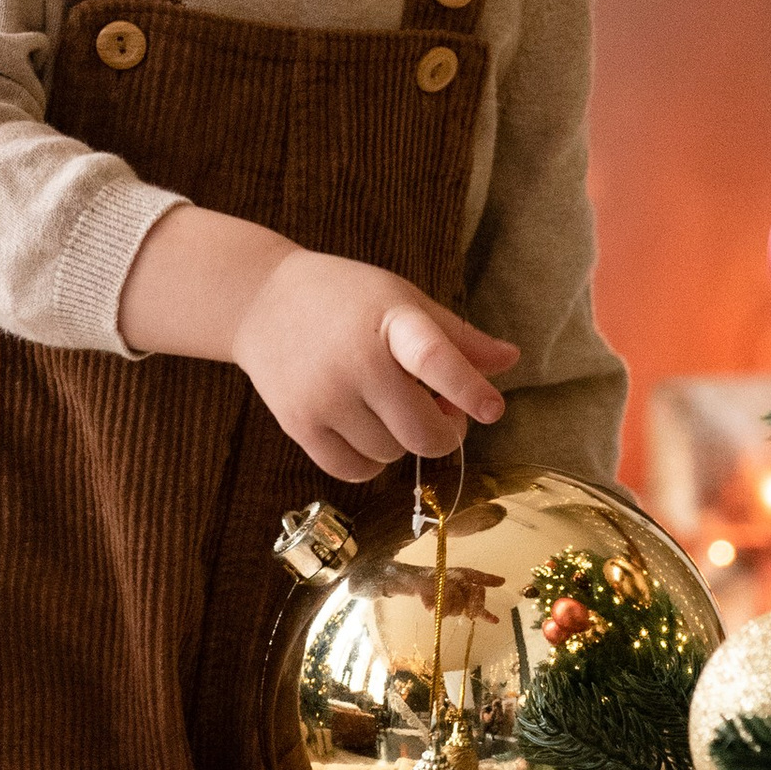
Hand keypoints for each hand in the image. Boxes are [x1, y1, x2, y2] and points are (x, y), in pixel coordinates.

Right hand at [231, 249, 514, 479]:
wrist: (259, 301)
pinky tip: (364, 428)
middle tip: (439, 409)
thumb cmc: (345, 298)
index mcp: (389, 320)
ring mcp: (324, 397)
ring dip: (401, 442)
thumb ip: (457, 336)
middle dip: (444, 431)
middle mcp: (355, 361)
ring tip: (388, 406)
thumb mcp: (402, 300)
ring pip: (391, 456)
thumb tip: (511, 360)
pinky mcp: (298, 424)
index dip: (468, 388)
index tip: (493, 409)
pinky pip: (355, 471)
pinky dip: (370, 461)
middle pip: (421, 432)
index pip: (433, 357)